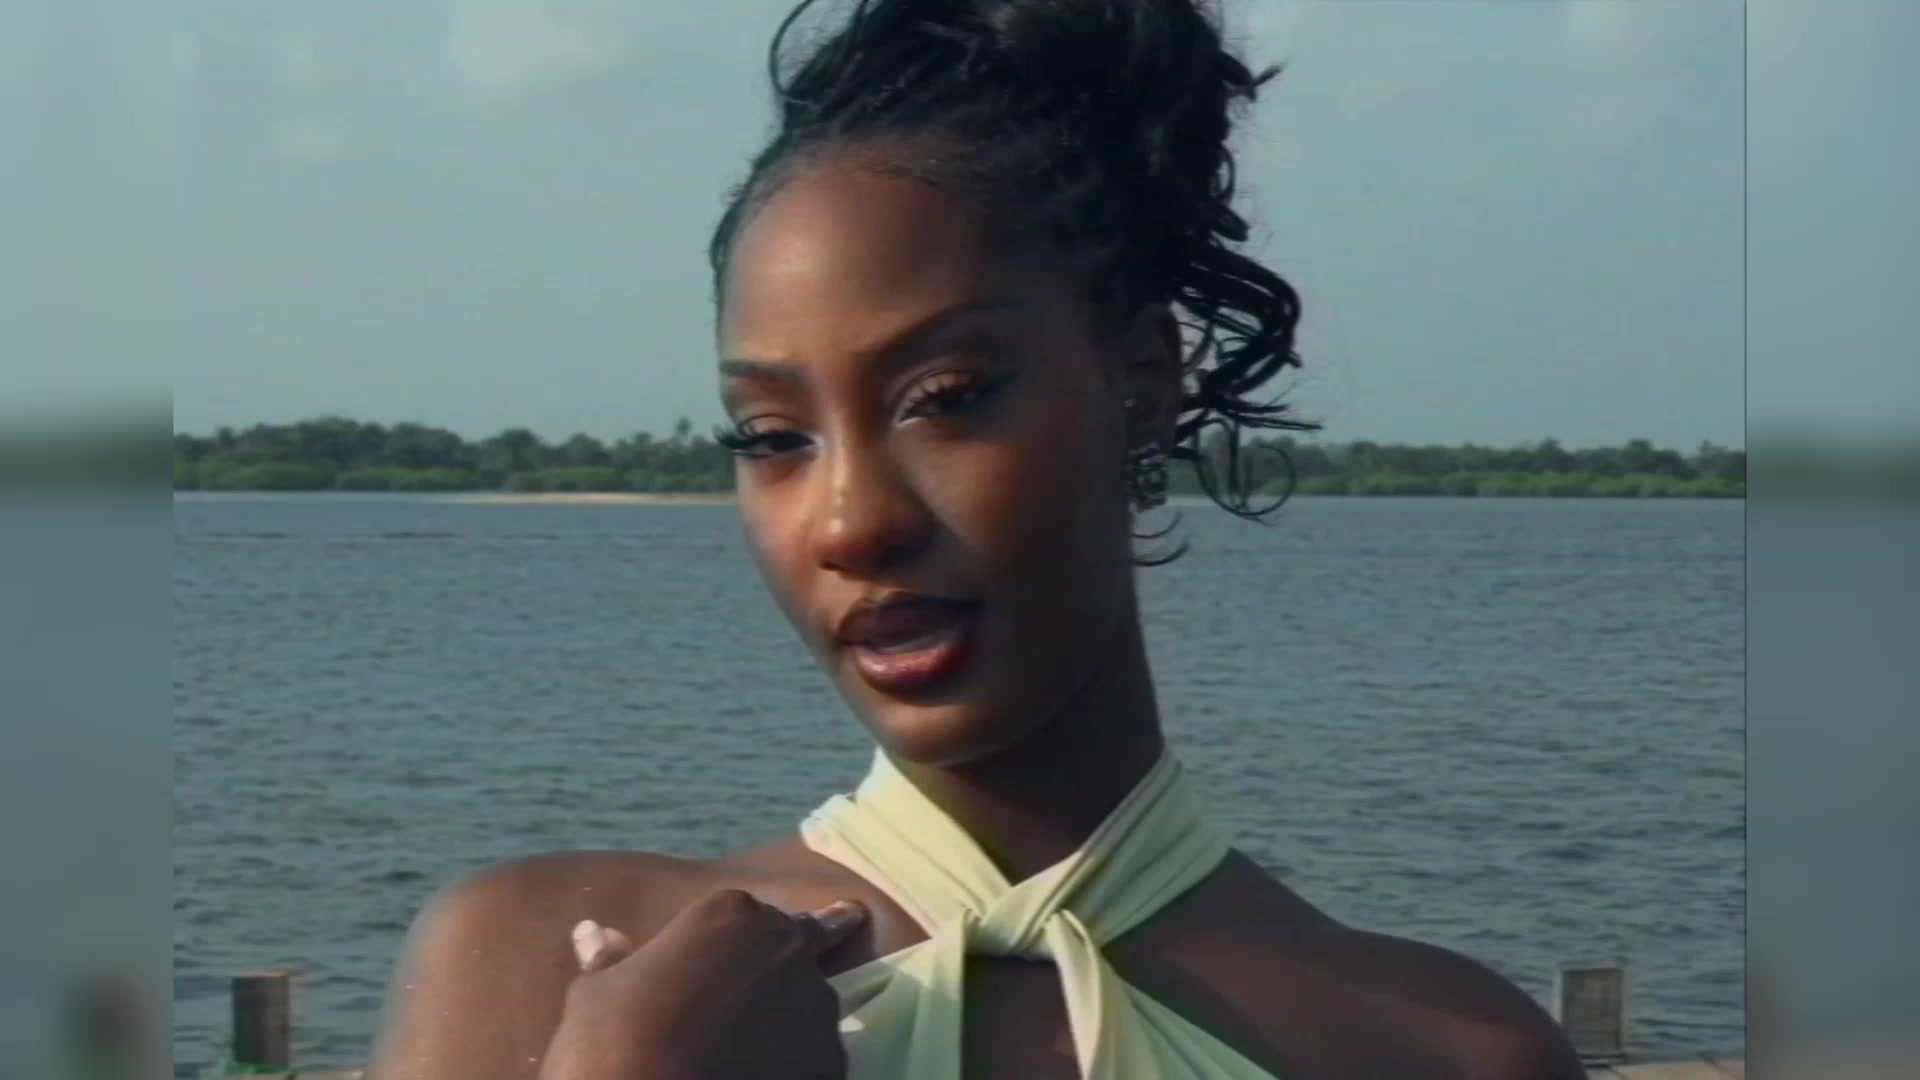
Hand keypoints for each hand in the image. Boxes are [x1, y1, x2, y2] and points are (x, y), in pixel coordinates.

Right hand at [538, 889, 865, 1079]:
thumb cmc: (615, 1043)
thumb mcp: (597, 995)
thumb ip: (611, 958)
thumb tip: (593, 932)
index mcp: (730, 913)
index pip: (743, 914)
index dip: (730, 941)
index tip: (717, 965)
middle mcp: (785, 947)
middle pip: (793, 944)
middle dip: (776, 966)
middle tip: (749, 998)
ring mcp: (816, 1004)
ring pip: (809, 1002)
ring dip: (787, 1016)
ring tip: (745, 1049)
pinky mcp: (832, 1058)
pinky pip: (816, 1054)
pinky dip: (795, 1063)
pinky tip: (762, 1074)